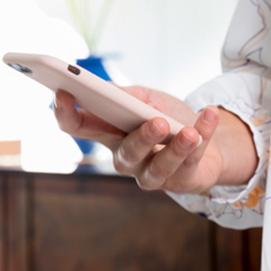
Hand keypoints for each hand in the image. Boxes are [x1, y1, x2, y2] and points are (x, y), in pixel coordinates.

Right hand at [53, 86, 256, 193]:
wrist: (205, 138)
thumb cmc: (168, 118)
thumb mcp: (147, 99)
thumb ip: (126, 95)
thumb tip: (105, 90)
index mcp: (110, 134)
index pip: (79, 127)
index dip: (66, 114)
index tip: (62, 94)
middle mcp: (127, 159)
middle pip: (126, 153)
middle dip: (142, 138)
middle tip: (156, 121)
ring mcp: (154, 174)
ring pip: (160, 167)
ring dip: (177, 148)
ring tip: (189, 133)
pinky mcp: (182, 181)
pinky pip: (193, 161)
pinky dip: (203, 135)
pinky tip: (208, 116)